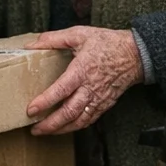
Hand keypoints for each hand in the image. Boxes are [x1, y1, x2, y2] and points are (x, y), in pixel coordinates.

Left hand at [26, 26, 142, 135]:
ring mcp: (98, 99)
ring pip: (78, 121)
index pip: (61, 90)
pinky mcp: (105, 104)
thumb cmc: (107, 43)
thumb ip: (53, 39)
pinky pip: (89, 120)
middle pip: (68, 113)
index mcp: (82, 70)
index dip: (45, 102)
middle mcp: (90, 88)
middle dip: (50, 124)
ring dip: (60, 129)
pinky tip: (65, 127)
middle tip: (34, 129)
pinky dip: (75, 126)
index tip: (31, 110)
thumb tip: (31, 44)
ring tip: (45, 131)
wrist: (134, 54)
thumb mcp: (79, 34)